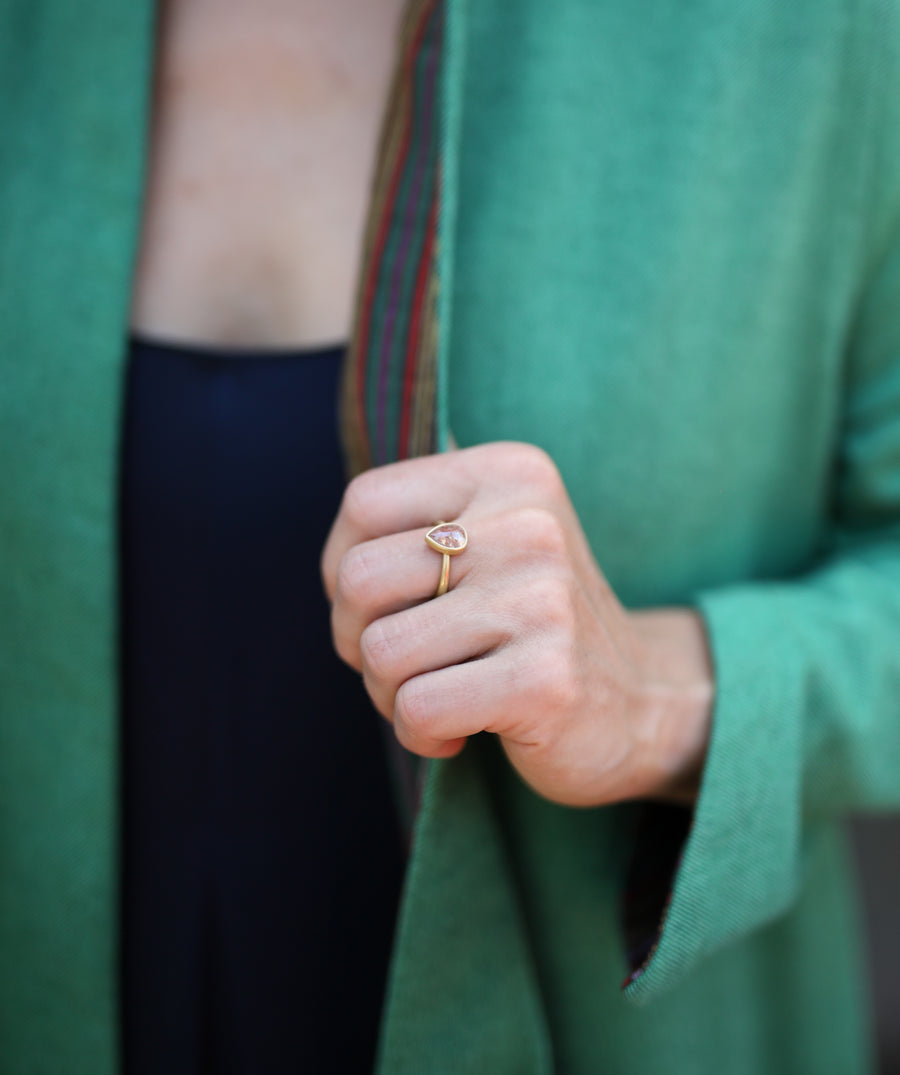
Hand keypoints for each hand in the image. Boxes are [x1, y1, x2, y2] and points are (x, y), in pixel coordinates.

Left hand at [321, 442, 714, 807]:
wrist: (642, 701)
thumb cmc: (532, 625)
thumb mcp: (491, 540)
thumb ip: (423, 514)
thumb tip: (346, 519)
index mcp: (509, 474)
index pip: (364, 503)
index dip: (342, 567)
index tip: (382, 607)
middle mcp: (529, 524)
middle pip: (359, 581)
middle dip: (357, 640)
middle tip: (407, 665)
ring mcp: (543, 600)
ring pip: (381, 652)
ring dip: (389, 695)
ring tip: (439, 696)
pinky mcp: (546, 679)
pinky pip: (417, 709)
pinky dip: (421, 735)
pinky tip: (462, 731)